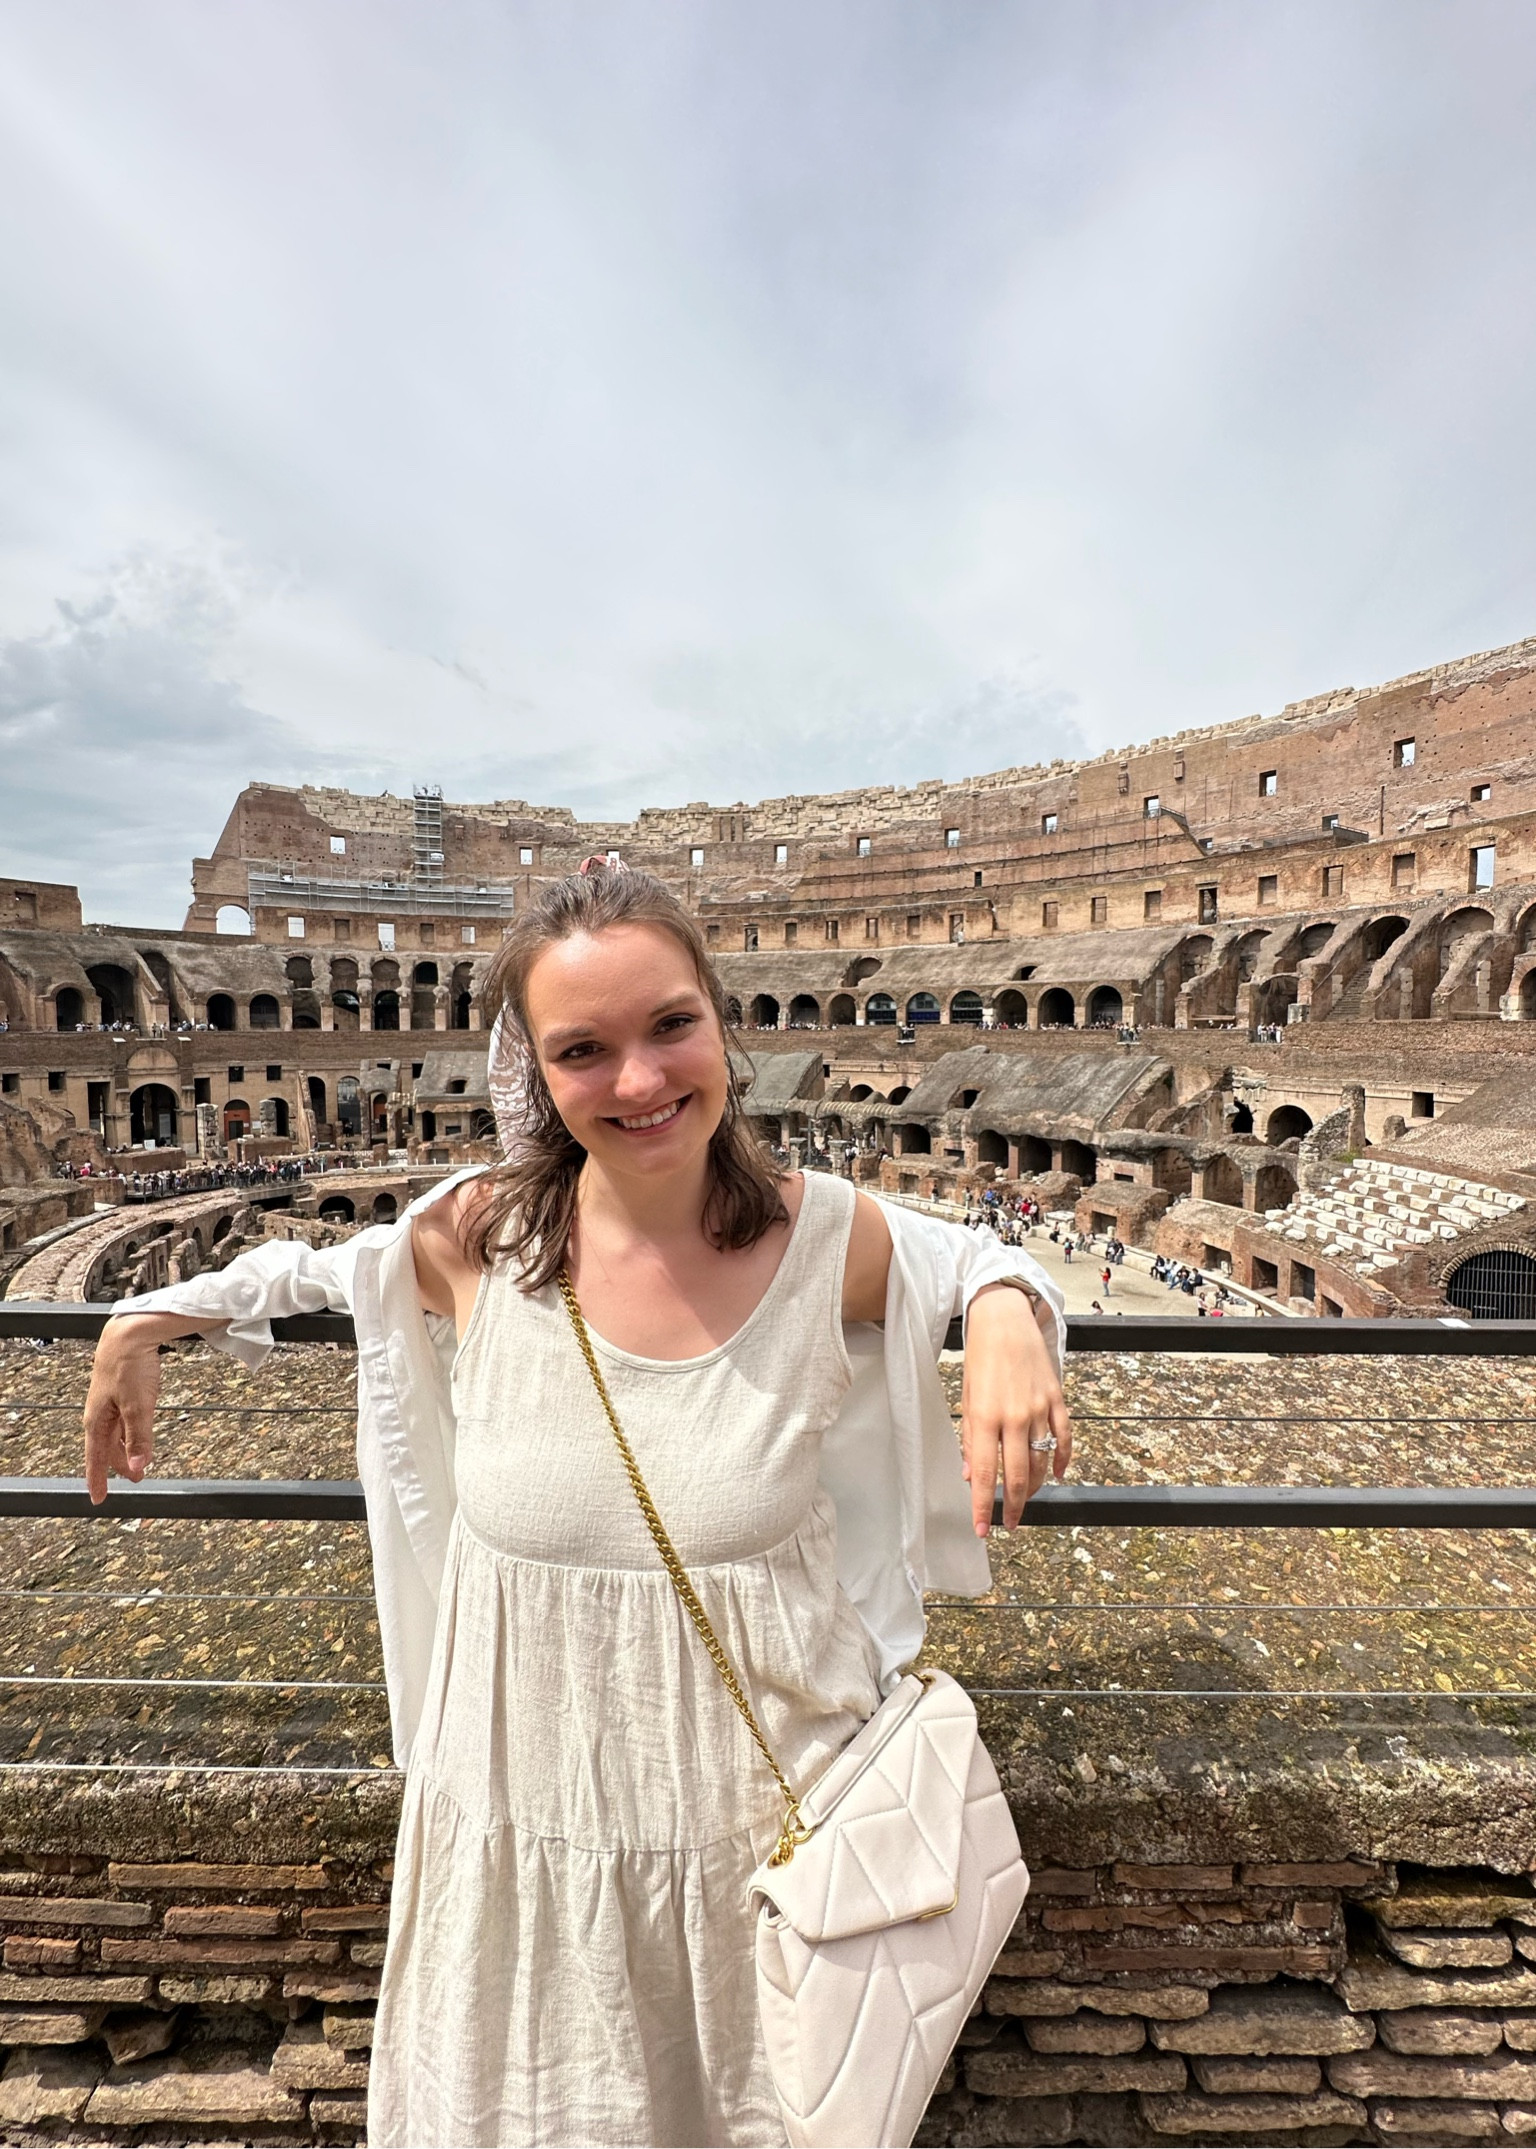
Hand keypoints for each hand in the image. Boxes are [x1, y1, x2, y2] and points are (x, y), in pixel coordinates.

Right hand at [83, 1318, 170, 1503]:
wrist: (130, 1333)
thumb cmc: (130, 1365)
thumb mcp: (139, 1406)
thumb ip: (140, 1437)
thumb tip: (138, 1465)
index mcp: (97, 1420)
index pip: (96, 1458)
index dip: (98, 1480)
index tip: (98, 1499)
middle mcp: (99, 1413)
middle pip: (108, 1448)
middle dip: (120, 1466)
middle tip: (136, 1479)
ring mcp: (109, 1402)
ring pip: (116, 1434)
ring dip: (127, 1449)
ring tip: (139, 1461)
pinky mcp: (120, 1392)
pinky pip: (122, 1421)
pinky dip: (131, 1432)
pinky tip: (138, 1434)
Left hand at [960, 1284, 1072, 1536]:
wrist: (1004, 1319)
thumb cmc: (979, 1358)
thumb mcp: (966, 1397)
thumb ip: (969, 1438)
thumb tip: (972, 1475)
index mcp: (984, 1416)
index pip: (985, 1474)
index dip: (984, 1506)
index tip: (983, 1530)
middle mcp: (1014, 1416)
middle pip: (1017, 1475)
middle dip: (1014, 1507)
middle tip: (1010, 1524)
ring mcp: (1039, 1408)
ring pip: (1042, 1462)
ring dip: (1034, 1488)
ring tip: (1026, 1501)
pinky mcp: (1056, 1399)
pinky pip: (1063, 1438)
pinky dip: (1062, 1460)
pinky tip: (1057, 1475)